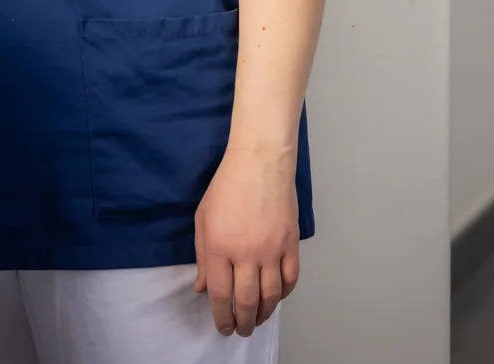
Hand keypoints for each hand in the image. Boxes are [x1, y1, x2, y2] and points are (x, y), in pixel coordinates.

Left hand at [193, 142, 300, 336]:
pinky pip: (290, 278)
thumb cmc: (226, 186)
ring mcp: (271, 249)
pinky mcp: (290, 243)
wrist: (260, 162)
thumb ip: (203, 257)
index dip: (221, 317)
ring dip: (265, 314)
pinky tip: (277, 298)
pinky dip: (284, 294)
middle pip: (247, 301)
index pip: (221, 295)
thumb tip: (203, 288)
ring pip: (271, 295)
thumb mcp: (203, 219)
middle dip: (243, 323)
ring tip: (258, 321)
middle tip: (241, 331)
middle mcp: (246, 253)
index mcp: (220, 247)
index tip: (223, 327)